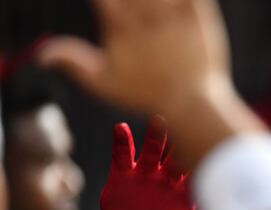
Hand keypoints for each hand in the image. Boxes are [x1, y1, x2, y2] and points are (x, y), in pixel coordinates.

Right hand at [37, 0, 230, 115]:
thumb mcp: (104, 84)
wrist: (193, 105)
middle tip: (128, 5)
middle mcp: (144, 12)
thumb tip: (40, 54)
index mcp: (118, 23)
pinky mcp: (198, 12)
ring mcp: (172, 11)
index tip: (108, 5)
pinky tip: (175, 2)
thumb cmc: (146, 96)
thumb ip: (72, 63)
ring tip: (147, 4)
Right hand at [93, 117, 210, 209]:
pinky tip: (121, 128)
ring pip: (152, 150)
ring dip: (156, 136)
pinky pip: (122, 156)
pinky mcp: (123, 174)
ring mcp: (146, 173)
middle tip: (191, 123)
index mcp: (185, 191)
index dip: (205, 162)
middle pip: (177, 156)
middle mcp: (167, 177)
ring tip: (158, 120)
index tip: (214, 149)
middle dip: (183, 142)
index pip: (198, 173)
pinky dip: (121, 142)